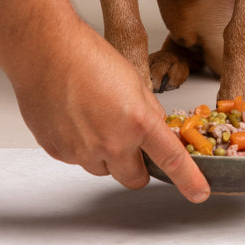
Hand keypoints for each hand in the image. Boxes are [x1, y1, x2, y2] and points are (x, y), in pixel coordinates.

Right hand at [12, 20, 210, 203]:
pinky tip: (75, 118)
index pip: (172, 159)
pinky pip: (77, 159)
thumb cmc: (87, 56)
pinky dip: (80, 146)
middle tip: (131, 144)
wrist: (45, 51)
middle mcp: (111, 143)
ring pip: (103, 169)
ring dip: (106, 155)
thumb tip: (154, 129)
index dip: (189, 180)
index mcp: (138, 122)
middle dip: (137, 167)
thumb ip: (147, 111)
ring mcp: (82, 151)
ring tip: (95, 118)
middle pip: (134, 178)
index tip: (199, 192)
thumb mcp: (134, 80)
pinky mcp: (58, 152)